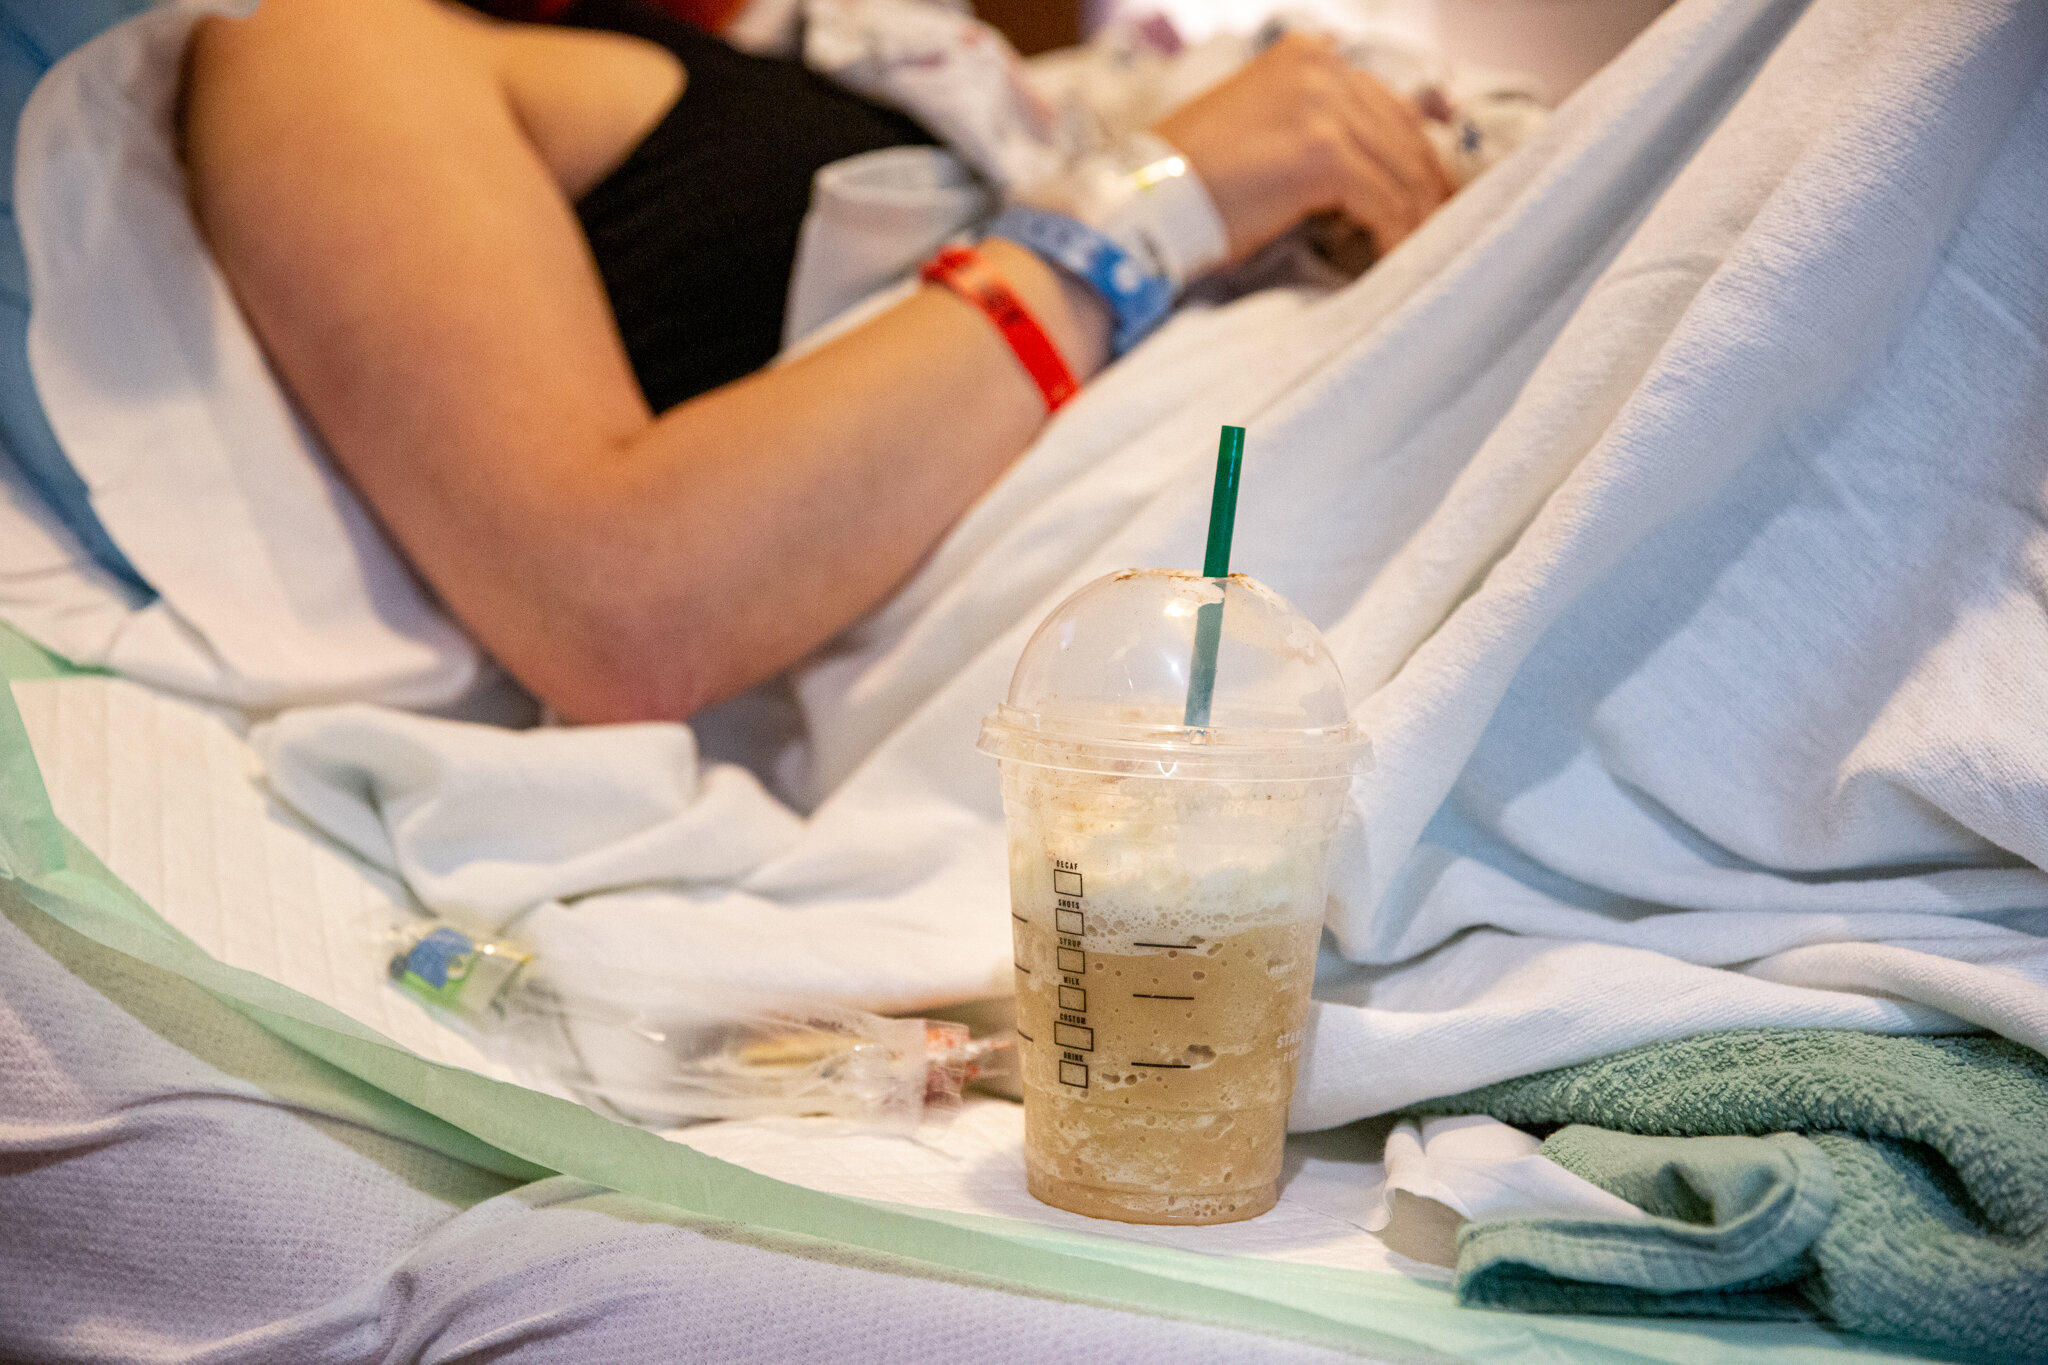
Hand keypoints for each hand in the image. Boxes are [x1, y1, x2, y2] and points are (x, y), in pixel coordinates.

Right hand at [1151, 33, 1453, 265]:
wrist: (1143, 201)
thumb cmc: (1190, 182)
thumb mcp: (1261, 129)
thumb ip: (1315, 128)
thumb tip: (1371, 171)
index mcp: (1308, 57)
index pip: (1388, 105)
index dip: (1417, 154)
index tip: (1432, 194)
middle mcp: (1323, 68)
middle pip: (1406, 134)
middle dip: (1428, 188)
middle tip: (1442, 230)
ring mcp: (1325, 108)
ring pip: (1403, 171)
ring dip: (1416, 219)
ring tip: (1418, 255)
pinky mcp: (1324, 155)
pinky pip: (1386, 202)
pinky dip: (1396, 236)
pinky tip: (1391, 261)